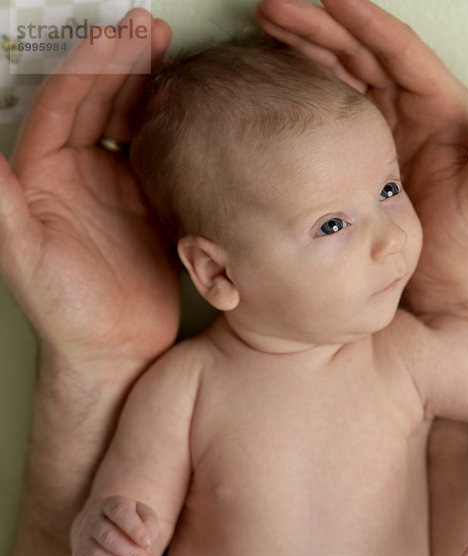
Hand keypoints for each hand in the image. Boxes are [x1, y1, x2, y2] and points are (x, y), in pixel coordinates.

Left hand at [0, 9, 178, 370]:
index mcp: (43, 177)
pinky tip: (186, 113)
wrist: (115, 348)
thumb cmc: (65, 309)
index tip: (116, 37)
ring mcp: (117, 190)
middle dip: (123, 63)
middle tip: (150, 29)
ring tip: (171, 55)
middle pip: (99, 103)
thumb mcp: (23, 253)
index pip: (65, 105)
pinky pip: (160, 158)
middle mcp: (79, 176)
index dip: (89, 66)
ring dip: (148, 88)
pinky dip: (172, 131)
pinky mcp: (150, 208)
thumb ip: (0, 199)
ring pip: (131, 124)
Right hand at [72, 496, 159, 555]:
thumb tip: (145, 542)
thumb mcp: (144, 515)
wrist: (107, 524)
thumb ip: (149, 523)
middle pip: (110, 538)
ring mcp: (83, 540)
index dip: (134, 528)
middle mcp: (93, 520)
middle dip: (132, 553)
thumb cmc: (132, 520)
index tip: (148, 543)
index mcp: (111, 504)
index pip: (120, 513)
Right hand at [254, 0, 467, 312]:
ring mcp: (382, 125)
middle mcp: (410, 108)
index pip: (400, 53)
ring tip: (268, 24)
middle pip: (361, 53)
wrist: (434, 274)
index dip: (366, 23)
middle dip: (319, 27)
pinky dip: (305, 83)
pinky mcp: (360, 146)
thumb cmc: (461, 239)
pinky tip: (280, 71)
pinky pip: (330, 104)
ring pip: (341, 71)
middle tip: (275, 8)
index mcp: (440, 108)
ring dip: (305, 46)